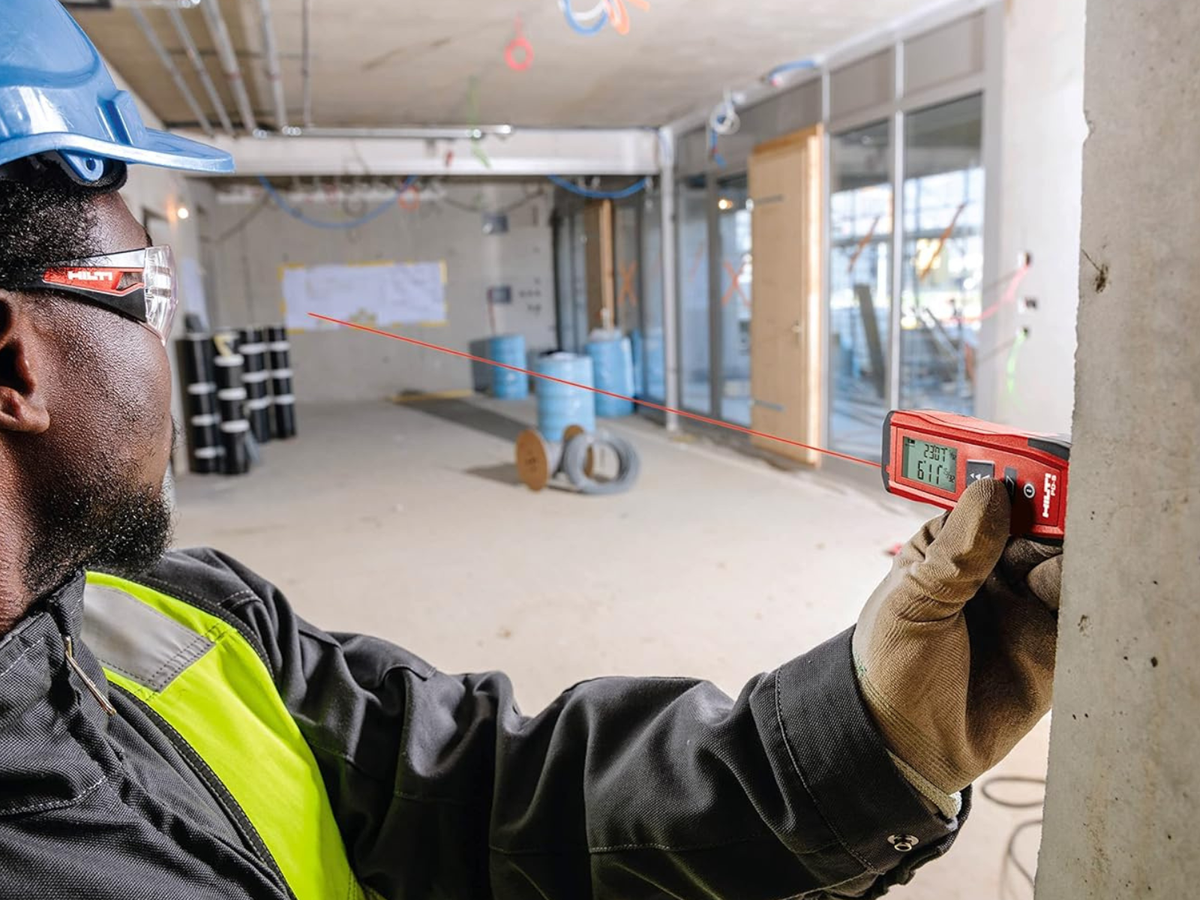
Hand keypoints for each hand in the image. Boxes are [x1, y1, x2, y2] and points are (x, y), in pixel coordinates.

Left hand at [852, 477, 1061, 796]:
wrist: (905, 743)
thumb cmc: (890, 665)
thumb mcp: (913, 604)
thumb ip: (957, 554)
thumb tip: (993, 493)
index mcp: (950, 545)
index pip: (992, 499)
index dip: (1012, 481)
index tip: (1030, 474)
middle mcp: (993, 568)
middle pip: (1039, 524)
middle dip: (1050, 517)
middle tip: (1047, 525)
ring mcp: (1025, 605)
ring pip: (1066, 562)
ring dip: (1065, 560)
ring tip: (1042, 580)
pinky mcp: (1052, 644)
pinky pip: (1081, 611)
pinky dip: (1083, 600)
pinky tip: (1062, 604)